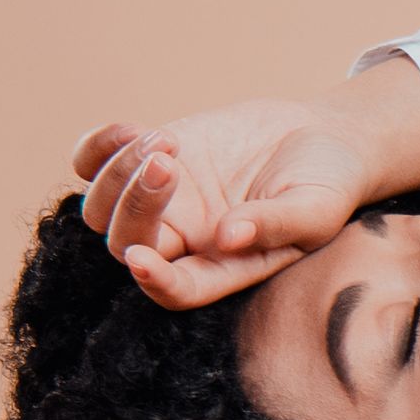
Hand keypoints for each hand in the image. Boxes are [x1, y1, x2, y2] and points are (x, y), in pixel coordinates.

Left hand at [68, 51, 419, 310]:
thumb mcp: (317, 207)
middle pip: (125, 242)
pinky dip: (98, 147)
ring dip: (118, 172)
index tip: (140, 257)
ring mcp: (158, 202)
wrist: (317, 136)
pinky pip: (91, 163)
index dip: (154, 281)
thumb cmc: (328, 182)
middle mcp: (182, 241)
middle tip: (169, 163)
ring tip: (167, 140)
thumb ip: (277, 224)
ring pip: (100, 206)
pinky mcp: (144, 160)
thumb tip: (229, 236)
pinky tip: (136, 130)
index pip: (178, 289)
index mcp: (223, 267)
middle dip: (136, 205)